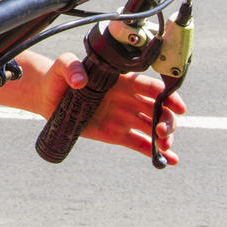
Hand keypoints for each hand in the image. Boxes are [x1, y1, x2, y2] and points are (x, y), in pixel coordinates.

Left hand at [44, 53, 186, 164]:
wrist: (48, 97)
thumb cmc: (58, 77)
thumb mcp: (63, 66)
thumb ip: (70, 66)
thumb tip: (79, 79)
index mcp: (120, 80)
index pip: (150, 87)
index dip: (168, 95)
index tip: (179, 107)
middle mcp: (127, 98)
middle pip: (157, 108)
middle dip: (167, 120)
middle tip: (163, 131)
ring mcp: (123, 117)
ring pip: (151, 127)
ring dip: (164, 137)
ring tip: (165, 146)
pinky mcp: (116, 133)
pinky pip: (139, 143)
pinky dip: (154, 151)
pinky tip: (168, 160)